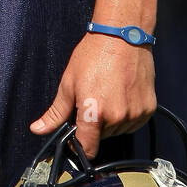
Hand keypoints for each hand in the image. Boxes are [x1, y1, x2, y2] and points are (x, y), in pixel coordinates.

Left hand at [30, 32, 155, 158]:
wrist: (122, 37)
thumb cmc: (94, 55)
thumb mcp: (68, 82)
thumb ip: (55, 112)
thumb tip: (38, 129)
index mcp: (94, 113)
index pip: (87, 149)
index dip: (79, 148)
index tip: (76, 141)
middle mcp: (117, 118)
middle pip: (101, 137)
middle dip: (94, 125)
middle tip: (91, 100)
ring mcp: (135, 114)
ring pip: (118, 130)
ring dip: (111, 120)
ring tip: (107, 94)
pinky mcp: (148, 109)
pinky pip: (133, 122)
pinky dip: (126, 114)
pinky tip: (120, 95)